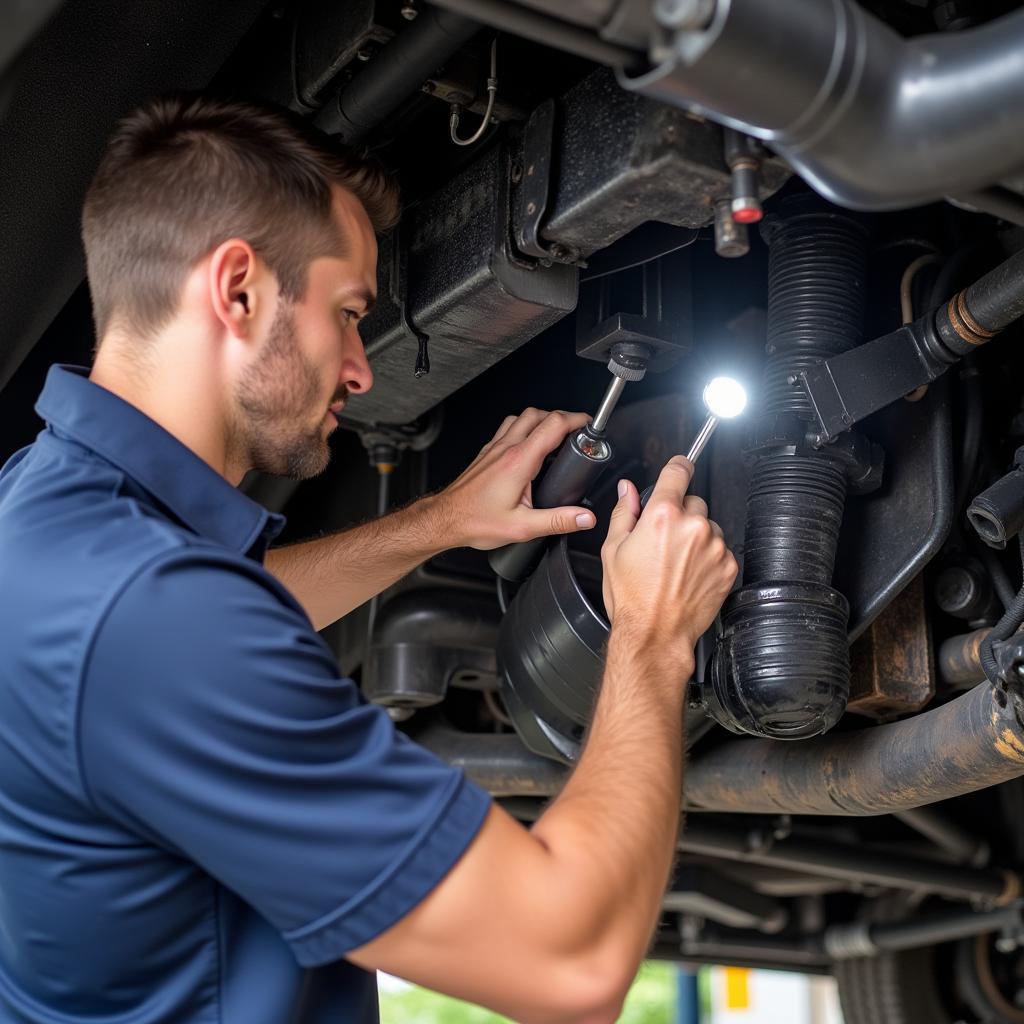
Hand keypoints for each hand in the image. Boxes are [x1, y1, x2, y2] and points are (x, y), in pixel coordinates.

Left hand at [437, 408, 597, 549]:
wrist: (445, 520)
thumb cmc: (475, 521)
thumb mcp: (522, 528)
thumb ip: (558, 521)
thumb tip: (584, 517)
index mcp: (518, 462)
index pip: (553, 426)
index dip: (576, 420)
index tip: (589, 425)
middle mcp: (505, 449)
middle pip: (538, 414)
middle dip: (562, 417)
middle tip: (576, 429)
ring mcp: (493, 449)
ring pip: (521, 418)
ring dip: (541, 419)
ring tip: (555, 433)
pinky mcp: (486, 453)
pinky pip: (507, 428)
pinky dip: (524, 428)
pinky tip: (528, 445)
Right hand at [601, 456, 737, 670]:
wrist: (655, 633)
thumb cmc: (632, 598)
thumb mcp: (613, 549)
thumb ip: (624, 512)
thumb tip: (627, 491)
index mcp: (662, 516)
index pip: (678, 472)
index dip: (678, 466)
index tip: (681, 466)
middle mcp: (692, 526)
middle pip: (694, 502)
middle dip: (681, 514)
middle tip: (664, 541)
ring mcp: (714, 546)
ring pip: (708, 526)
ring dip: (696, 537)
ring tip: (676, 563)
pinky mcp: (728, 566)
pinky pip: (720, 549)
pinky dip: (708, 557)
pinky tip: (689, 574)